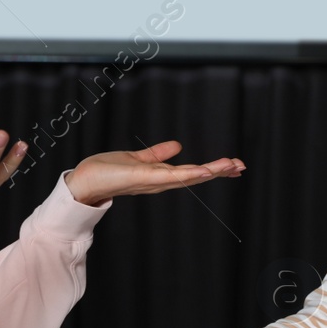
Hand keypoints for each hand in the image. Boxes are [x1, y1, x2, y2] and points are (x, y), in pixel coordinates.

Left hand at [64, 140, 243, 205]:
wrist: (84, 182)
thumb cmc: (106, 172)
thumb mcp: (138, 159)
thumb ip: (157, 153)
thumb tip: (177, 145)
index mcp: (160, 175)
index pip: (192, 171)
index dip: (213, 169)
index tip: (233, 165)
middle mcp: (161, 181)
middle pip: (195, 176)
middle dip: (219, 171)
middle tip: (242, 166)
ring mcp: (154, 181)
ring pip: (188, 176)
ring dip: (210, 171)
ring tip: (232, 165)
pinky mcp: (145, 178)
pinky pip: (171, 176)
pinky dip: (189, 174)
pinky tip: (205, 170)